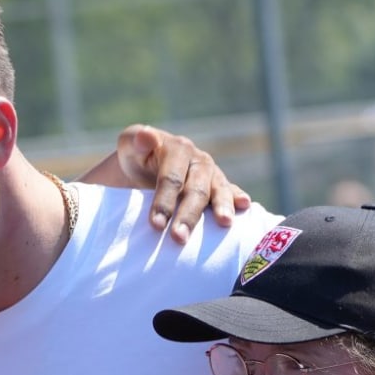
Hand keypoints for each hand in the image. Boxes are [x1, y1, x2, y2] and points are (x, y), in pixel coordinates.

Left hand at [108, 125, 249, 242]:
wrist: (145, 166)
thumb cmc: (135, 157)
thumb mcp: (128, 145)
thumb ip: (135, 140)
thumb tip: (146, 136)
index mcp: (178, 149)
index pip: (172, 178)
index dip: (164, 200)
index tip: (156, 224)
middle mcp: (199, 161)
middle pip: (196, 189)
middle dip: (188, 215)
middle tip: (178, 238)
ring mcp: (212, 174)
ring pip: (219, 190)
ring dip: (222, 208)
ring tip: (224, 223)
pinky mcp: (220, 187)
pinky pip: (232, 192)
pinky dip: (238, 198)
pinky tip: (245, 205)